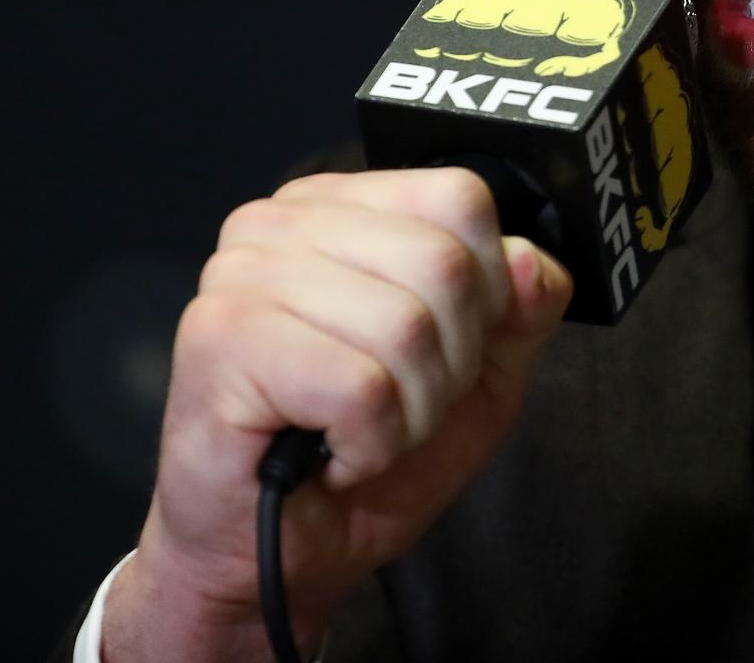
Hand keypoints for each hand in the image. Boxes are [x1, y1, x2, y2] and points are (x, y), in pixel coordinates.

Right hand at [103, 169, 574, 660]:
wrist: (269, 556)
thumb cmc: (356, 456)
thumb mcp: (477, 378)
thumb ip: (521, 309)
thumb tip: (530, 262)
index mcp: (337, 207)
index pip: (459, 198)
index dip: (485, 292)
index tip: (441, 352)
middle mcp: (278, 223)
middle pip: (443, 261)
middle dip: (448, 364)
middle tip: (393, 406)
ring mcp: (241, 276)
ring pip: (405, 326)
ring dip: (407, 413)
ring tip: (357, 432)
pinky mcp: (222, 340)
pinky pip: (360, 387)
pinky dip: (368, 444)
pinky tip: (327, 453)